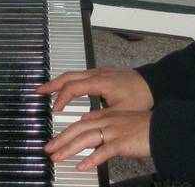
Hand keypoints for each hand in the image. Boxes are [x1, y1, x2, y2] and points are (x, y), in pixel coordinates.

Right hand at [36, 66, 153, 111]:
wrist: (155, 84)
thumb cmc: (141, 97)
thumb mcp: (120, 112)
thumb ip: (100, 116)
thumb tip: (83, 122)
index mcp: (100, 82)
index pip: (73, 88)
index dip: (62, 98)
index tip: (55, 109)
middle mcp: (97, 73)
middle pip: (68, 76)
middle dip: (52, 84)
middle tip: (38, 91)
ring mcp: (99, 71)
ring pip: (73, 73)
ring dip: (59, 81)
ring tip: (48, 89)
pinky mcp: (103, 72)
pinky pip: (81, 74)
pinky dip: (70, 80)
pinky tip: (67, 87)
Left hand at [44, 109, 151, 171]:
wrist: (166, 128)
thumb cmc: (146, 126)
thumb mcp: (121, 119)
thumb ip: (104, 119)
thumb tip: (88, 120)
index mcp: (106, 116)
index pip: (80, 123)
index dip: (65, 131)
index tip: (55, 140)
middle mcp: (107, 121)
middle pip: (77, 129)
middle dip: (60, 140)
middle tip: (48, 149)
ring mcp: (114, 132)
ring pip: (85, 139)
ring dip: (68, 148)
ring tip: (57, 157)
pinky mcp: (122, 143)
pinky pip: (103, 152)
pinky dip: (91, 159)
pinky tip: (82, 167)